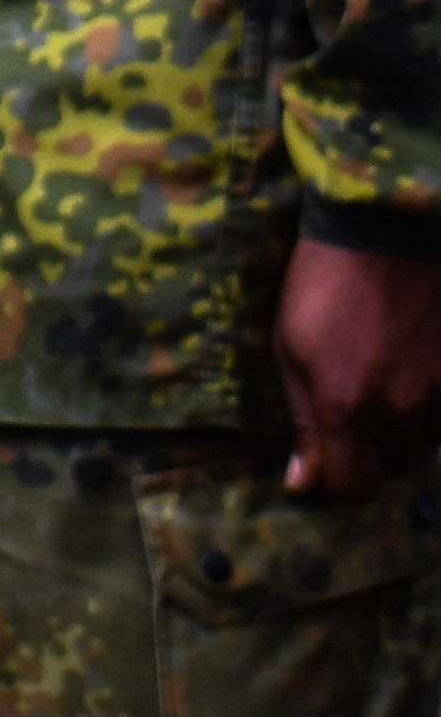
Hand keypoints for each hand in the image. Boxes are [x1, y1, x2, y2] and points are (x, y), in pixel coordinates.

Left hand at [279, 240, 440, 496]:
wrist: (388, 231)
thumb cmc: (324, 284)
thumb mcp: (290, 346)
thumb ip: (302, 419)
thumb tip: (301, 483)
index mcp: (346, 404)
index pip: (353, 485)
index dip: (336, 478)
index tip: (324, 458)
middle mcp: (402, 409)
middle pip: (390, 467)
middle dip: (368, 451)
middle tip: (351, 409)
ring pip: (422, 445)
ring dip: (400, 430)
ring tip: (381, 380)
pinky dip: (429, 410)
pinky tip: (411, 371)